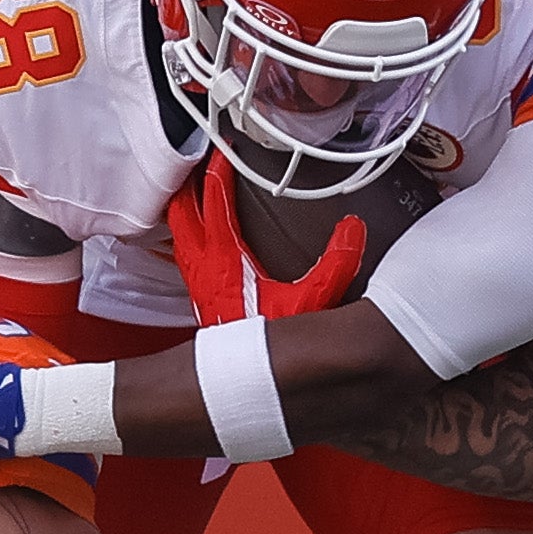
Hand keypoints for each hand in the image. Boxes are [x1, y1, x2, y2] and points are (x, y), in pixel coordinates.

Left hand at [168, 155, 366, 329]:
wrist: (249, 384)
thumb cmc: (274, 345)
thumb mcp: (315, 300)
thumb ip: (337, 263)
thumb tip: (353, 227)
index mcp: (225, 259)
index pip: (215, 201)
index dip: (218, 170)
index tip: (224, 148)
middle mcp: (203, 268)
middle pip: (182, 212)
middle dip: (188, 184)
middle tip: (196, 161)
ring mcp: (198, 283)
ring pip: (179, 234)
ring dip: (185, 209)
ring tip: (193, 191)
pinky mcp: (201, 297)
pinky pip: (186, 254)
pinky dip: (189, 235)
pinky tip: (200, 238)